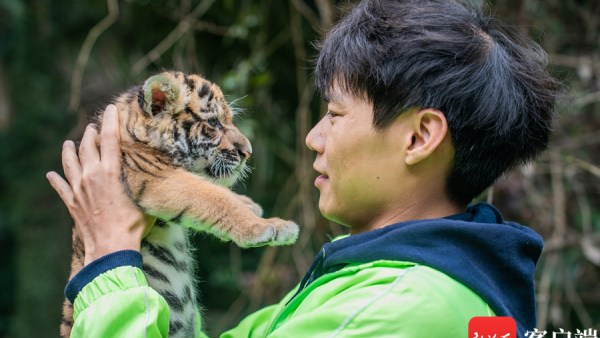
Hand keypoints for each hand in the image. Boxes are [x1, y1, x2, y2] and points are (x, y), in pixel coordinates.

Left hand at [47, 104, 152, 264]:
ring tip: (68, 143)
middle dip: (89, 133)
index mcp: (110, 171)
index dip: (110, 121)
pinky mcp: (72, 203)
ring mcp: (79, 189)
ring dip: (69, 151)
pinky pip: (60, 186)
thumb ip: (142, 182)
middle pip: (87, 146)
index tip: (111, 108)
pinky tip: (51, 174)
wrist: (111, 246)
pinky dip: (55, 179)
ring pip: (69, 162)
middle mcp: (91, 176)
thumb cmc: (132, 224)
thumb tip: (155, 173)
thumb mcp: (143, 198)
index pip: (110, 139)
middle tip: (92, 126)